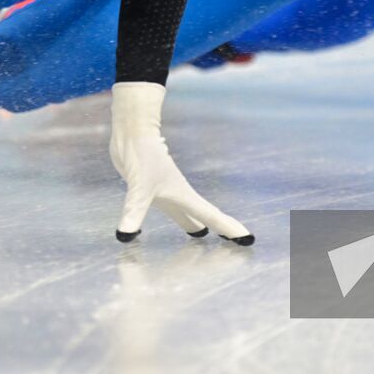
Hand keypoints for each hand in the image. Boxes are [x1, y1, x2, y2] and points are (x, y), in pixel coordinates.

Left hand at [109, 81, 252, 244]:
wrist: (132, 132)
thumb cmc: (142, 155)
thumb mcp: (139, 187)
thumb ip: (134, 211)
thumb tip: (125, 236)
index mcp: (183, 195)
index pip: (212, 216)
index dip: (230, 229)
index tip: (248, 239)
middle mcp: (179, 195)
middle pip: (204, 215)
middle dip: (220, 228)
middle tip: (235, 242)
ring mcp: (166, 191)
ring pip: (186, 212)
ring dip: (196, 223)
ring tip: (203, 236)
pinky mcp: (152, 188)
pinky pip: (170, 208)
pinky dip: (177, 217)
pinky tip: (174, 218)